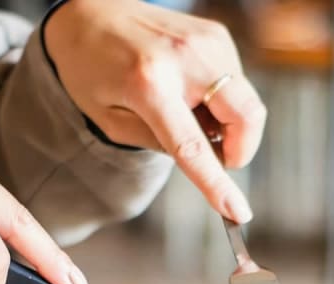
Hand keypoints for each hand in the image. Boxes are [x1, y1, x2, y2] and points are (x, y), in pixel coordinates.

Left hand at [44, 0, 264, 222]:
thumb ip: (158, 144)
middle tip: (219, 157)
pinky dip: (222, 100)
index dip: (218, 183)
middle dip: (242, 149)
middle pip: (246, 116)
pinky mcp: (216, 34)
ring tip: (186, 111)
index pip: (193, 145)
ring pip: (245, 103)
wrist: (87, 12)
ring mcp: (206, 40)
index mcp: (148, 84)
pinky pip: (237, 82)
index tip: (238, 213)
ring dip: (226, 122)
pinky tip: (190, 91)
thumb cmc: (91, 70)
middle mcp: (184, 56)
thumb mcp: (110, 120)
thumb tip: (210, 157)